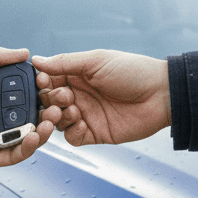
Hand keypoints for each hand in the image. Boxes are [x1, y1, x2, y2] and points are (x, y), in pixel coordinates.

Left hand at [0, 48, 60, 167]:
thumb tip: (26, 52)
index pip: (28, 97)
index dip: (43, 94)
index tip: (53, 87)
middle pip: (32, 119)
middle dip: (49, 114)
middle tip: (58, 108)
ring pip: (28, 138)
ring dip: (44, 132)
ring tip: (50, 122)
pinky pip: (14, 155)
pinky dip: (28, 148)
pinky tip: (35, 136)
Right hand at [32, 49, 170, 145]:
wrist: (161, 95)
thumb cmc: (132, 71)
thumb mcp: (96, 61)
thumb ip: (64, 63)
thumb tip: (36, 60)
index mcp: (76, 76)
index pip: (48, 81)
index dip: (42, 83)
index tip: (42, 82)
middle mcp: (78, 95)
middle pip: (49, 103)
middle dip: (50, 101)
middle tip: (64, 97)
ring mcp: (85, 115)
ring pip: (57, 121)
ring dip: (59, 117)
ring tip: (73, 110)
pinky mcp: (94, 133)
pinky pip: (72, 137)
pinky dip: (72, 132)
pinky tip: (82, 123)